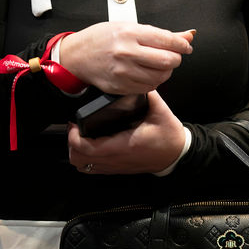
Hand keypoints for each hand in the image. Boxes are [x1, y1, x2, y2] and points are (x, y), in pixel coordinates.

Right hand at [58, 23, 193, 94]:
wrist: (77, 56)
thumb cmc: (101, 39)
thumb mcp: (129, 27)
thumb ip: (160, 34)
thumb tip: (187, 35)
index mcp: (129, 33)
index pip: (168, 41)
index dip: (182, 45)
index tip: (185, 46)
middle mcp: (127, 53)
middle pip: (168, 61)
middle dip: (175, 58)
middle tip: (172, 55)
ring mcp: (123, 72)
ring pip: (161, 77)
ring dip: (165, 71)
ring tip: (158, 64)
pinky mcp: (121, 87)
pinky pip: (148, 87)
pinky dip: (153, 81)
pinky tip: (147, 73)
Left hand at [68, 91, 185, 174]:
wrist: (177, 154)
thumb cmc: (169, 136)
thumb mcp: (160, 111)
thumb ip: (148, 94)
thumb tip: (135, 80)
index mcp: (125, 145)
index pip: (88, 148)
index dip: (75, 136)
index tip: (75, 123)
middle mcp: (117, 159)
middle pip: (79, 160)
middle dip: (71, 143)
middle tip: (75, 127)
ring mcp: (115, 166)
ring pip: (83, 167)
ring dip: (77, 152)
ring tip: (80, 136)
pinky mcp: (116, 169)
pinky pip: (92, 169)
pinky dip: (85, 159)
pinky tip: (89, 146)